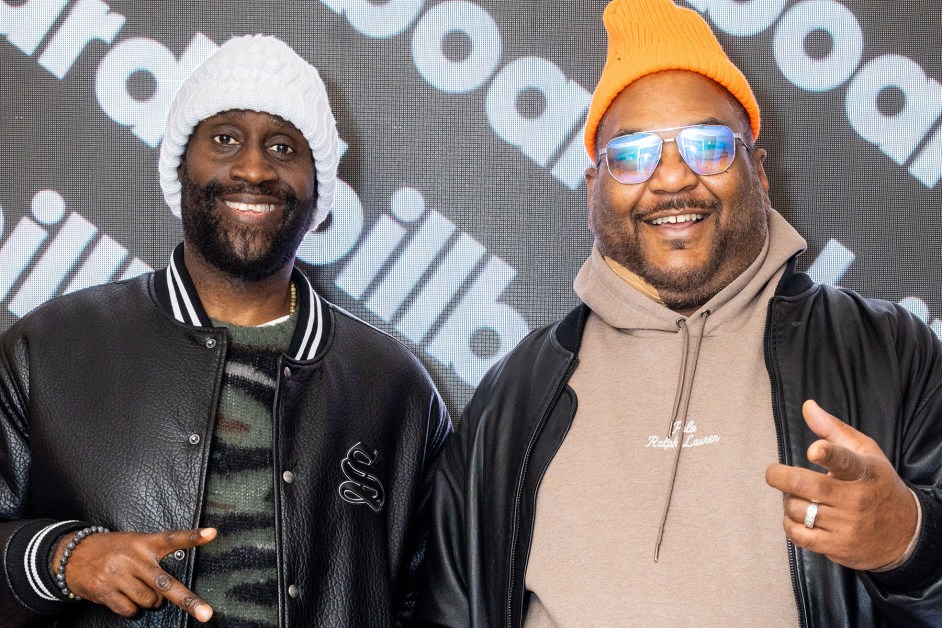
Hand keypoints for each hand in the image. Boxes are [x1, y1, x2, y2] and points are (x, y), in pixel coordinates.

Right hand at [52, 527, 216, 620]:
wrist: (72, 555)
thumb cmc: (112, 550)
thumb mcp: (134, 543)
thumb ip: (153, 557)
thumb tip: (168, 590)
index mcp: (144, 543)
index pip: (173, 538)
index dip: (193, 537)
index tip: (212, 533)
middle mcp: (134, 558)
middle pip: (166, 583)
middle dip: (188, 601)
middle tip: (206, 614)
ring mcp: (119, 575)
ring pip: (149, 601)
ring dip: (149, 601)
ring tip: (136, 588)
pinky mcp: (105, 590)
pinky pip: (130, 610)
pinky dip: (131, 609)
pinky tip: (123, 596)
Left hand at [765, 400, 917, 570]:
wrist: (905, 532)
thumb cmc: (877, 484)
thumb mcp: (865, 452)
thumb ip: (833, 429)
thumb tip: (807, 406)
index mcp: (864, 471)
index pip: (845, 461)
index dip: (828, 454)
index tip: (814, 450)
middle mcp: (856, 499)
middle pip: (807, 486)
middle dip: (780, 477)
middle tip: (773, 473)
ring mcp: (847, 525)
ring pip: (798, 509)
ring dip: (788, 501)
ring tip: (795, 496)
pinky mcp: (838, 546)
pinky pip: (799, 535)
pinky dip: (789, 525)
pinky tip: (796, 517)